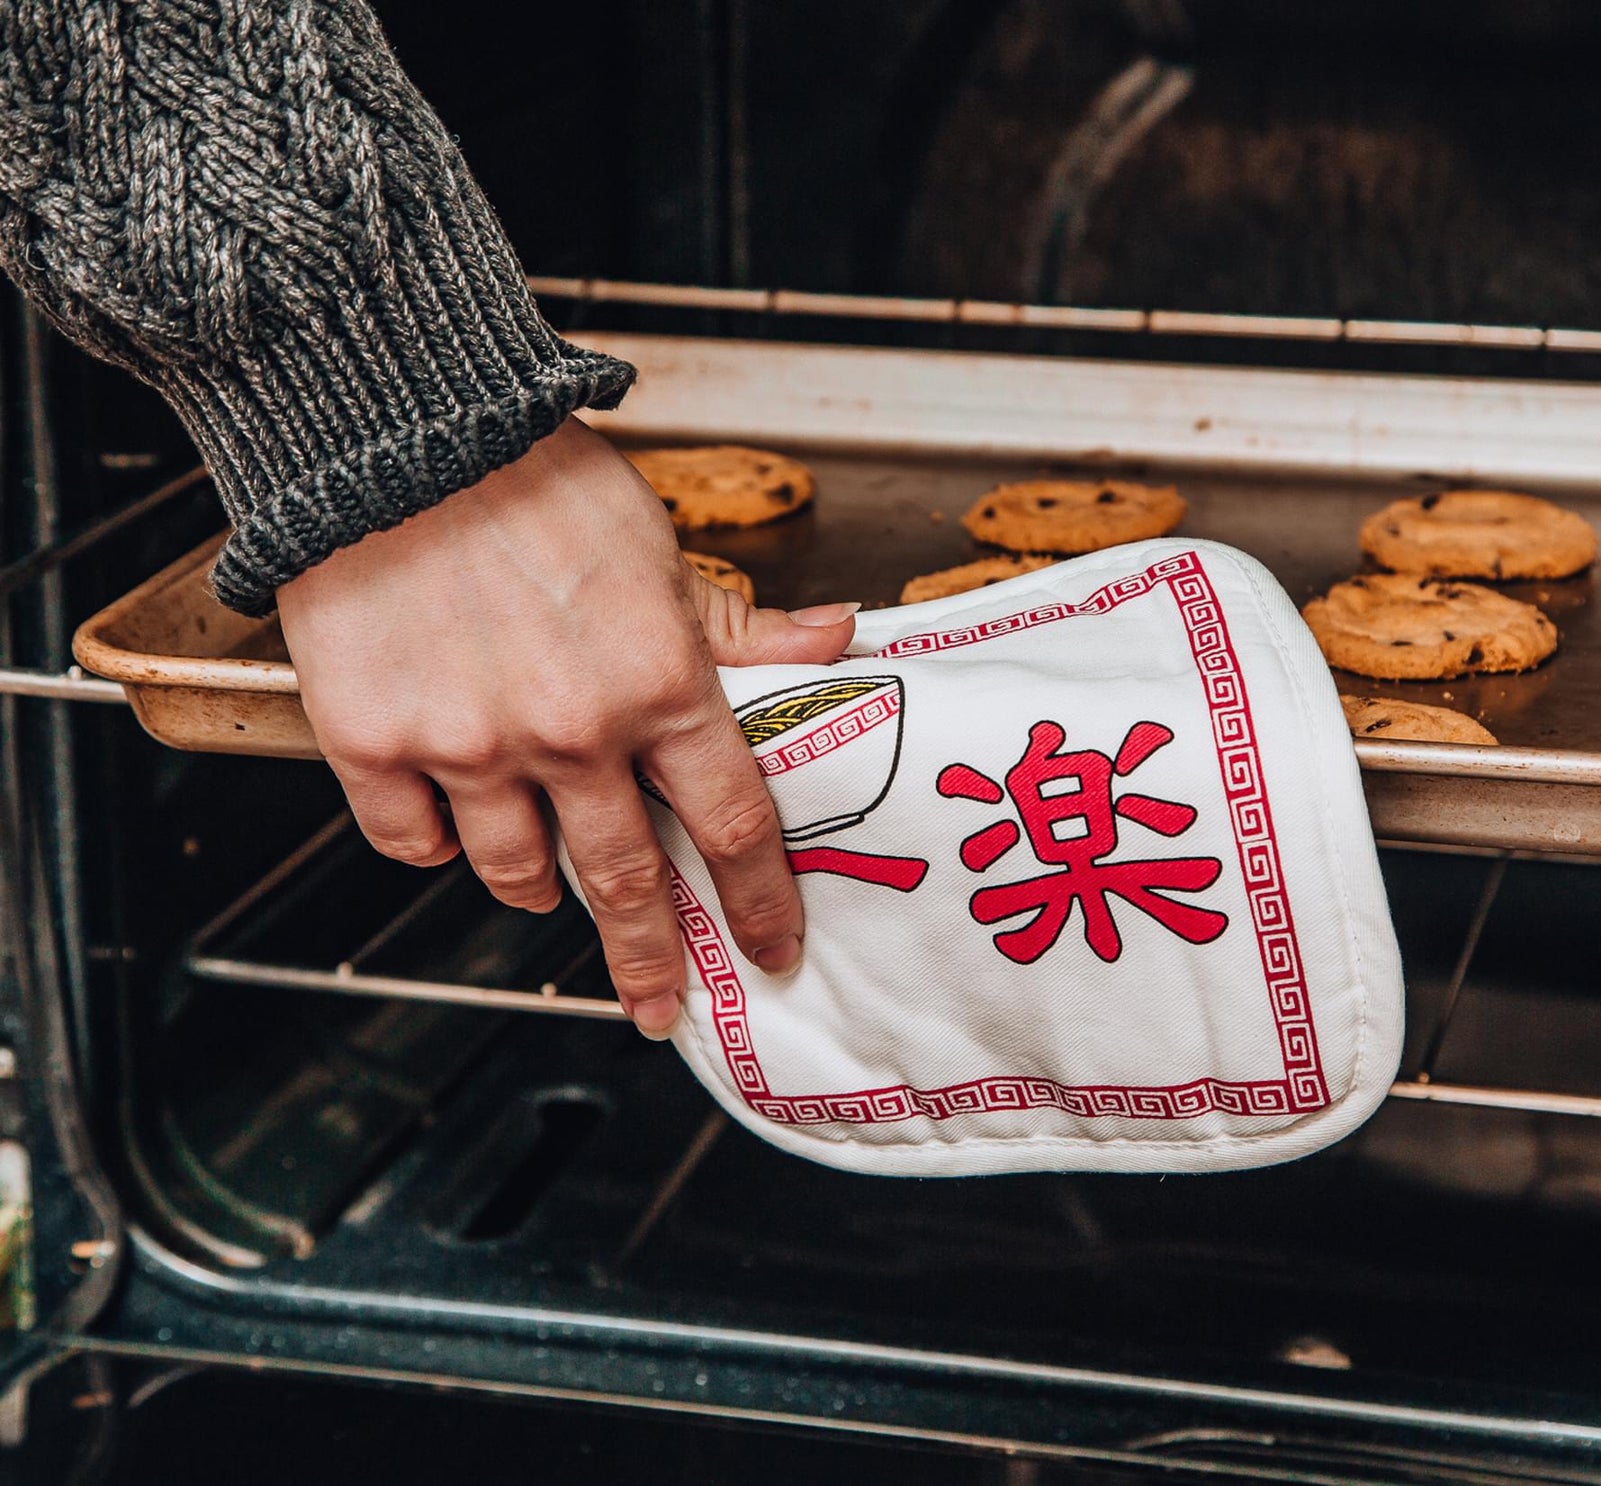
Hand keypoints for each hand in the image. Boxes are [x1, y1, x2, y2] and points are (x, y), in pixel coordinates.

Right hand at [276, 418, 857, 1038]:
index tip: (769, 949)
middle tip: (659, 1003)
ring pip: (515, 872)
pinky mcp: (375, 743)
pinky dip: (434, 841)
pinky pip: (412, 842)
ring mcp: (470, 747)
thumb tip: (837, 641)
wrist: (395, 431)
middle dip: (652, 957)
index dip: (757, 901)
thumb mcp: (661, 550)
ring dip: (538, 884)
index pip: (732, 825)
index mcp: (660, 683)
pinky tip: (449, 816)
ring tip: (542, 873)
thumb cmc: (532, 481)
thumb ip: (742, 624)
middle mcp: (572, 733)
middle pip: (628, 882)